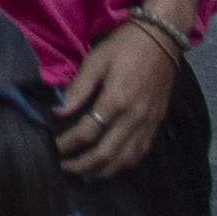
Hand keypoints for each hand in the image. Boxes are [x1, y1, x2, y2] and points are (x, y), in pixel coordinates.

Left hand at [54, 16, 184, 177]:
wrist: (162, 39)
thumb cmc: (125, 46)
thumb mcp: (96, 59)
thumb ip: (79, 88)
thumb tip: (59, 110)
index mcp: (116, 99)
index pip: (87, 132)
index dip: (68, 144)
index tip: (54, 149)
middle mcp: (134, 117)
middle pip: (106, 153)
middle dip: (83, 165)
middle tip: (65, 169)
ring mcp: (149, 122)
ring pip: (126, 158)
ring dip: (105, 170)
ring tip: (86, 176)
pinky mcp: (157, 123)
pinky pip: (141, 152)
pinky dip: (125, 164)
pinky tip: (112, 166)